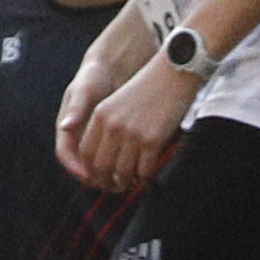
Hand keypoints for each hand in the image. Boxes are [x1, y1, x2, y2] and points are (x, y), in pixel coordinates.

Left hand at [67, 54, 190, 194]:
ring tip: (131, 183)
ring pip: (122, 172)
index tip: (99, 176)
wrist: (174, 72)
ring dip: (126, 183)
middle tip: (115, 186)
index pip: (86, 152)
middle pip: (101, 166)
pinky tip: (146, 177)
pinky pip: (144, 170)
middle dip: (106, 181)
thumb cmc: (150, 88)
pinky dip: (144, 179)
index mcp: (100, 115)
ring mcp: (132, 133)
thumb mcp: (118, 102)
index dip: (91, 170)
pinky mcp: (152, 140)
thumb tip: (105, 155)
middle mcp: (112, 125)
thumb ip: (108, 125)